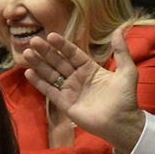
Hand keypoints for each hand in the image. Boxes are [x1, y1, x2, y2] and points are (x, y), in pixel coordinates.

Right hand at [22, 28, 145, 153]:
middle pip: (58, 61)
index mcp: (90, 68)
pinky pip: (49, 91)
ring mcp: (70, 91)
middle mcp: (77, 78)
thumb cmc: (125, 98)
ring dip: (39, 64)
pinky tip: (29, 72)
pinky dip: (39, 82)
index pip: (72, 53)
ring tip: (27, 53)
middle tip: (33, 40)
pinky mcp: (64, 104)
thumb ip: (121, 51)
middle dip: (46, 52)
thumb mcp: (127, 71)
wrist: (122, 123)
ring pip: (51, 74)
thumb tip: (119, 30)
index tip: (50, 35)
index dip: (62, 45)